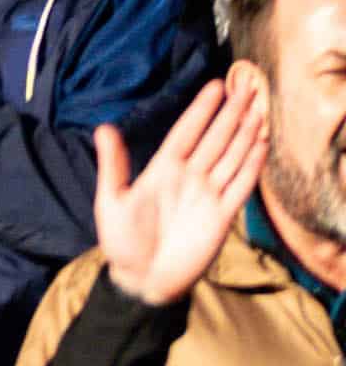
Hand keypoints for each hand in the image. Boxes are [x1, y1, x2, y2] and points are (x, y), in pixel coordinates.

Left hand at [100, 70, 270, 303]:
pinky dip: (252, 167)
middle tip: (248, 88)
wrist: (143, 279)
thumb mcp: (111, 199)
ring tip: (260, 111)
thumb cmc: (123, 240)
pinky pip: (241, 187)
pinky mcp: (222, 216)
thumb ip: (113, 164)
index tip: (215, 86)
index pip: (187, 131)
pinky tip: (262, 147)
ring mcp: (208, 195)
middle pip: (215, 139)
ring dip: (246, 135)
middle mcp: (189, 176)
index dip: (201, 109)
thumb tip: (104, 128)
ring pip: (232, 157)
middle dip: (231, 114)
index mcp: (163, 168)